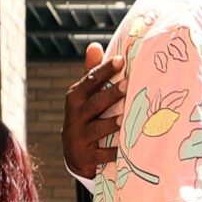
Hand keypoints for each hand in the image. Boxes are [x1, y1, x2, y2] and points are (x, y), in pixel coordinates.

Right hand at [62, 41, 126, 179]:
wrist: (74, 153)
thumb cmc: (85, 115)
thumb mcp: (84, 95)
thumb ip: (91, 72)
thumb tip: (95, 45)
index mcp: (76, 97)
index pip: (90, 80)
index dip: (105, 70)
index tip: (121, 59)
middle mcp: (76, 115)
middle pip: (94, 103)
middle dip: (110, 94)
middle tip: (127, 85)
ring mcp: (80, 136)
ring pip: (97, 128)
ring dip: (111, 124)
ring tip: (126, 118)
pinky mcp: (87, 156)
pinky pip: (101, 154)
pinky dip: (112, 153)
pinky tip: (125, 150)